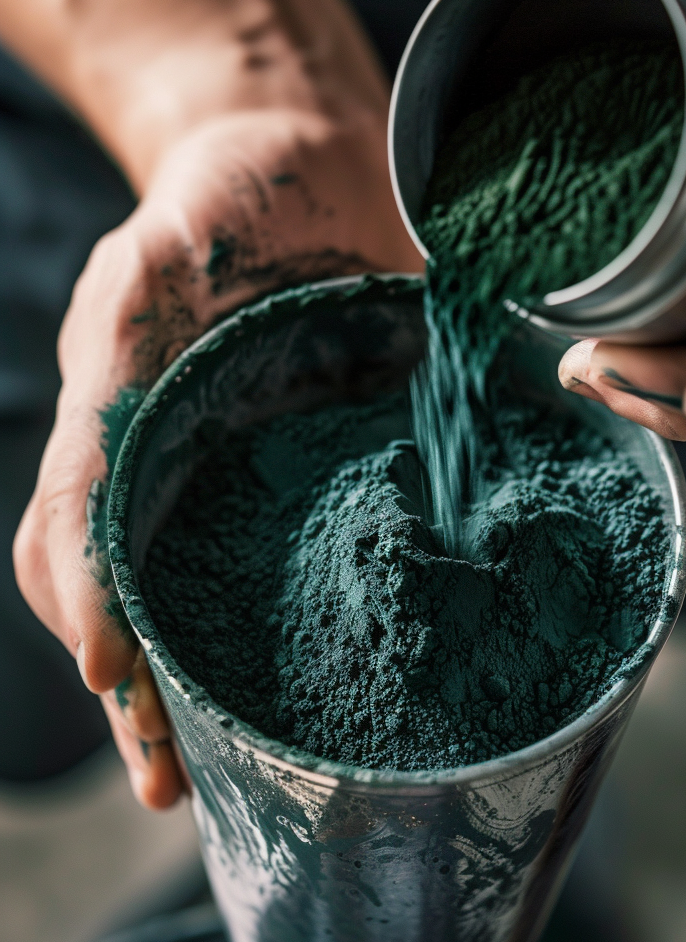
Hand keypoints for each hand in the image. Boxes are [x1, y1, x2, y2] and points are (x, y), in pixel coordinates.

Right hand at [14, 106, 420, 807]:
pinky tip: (348, 677)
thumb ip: (123, 355)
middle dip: (144, 693)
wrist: (306, 158)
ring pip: (207, 598)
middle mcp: (172, 468)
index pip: (82, 540)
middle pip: (132, 595)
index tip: (123, 687)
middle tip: (172, 783)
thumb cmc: (217, 202)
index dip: (95, 614)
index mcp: (120, 428)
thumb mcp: (152, 265)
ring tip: (244, 771)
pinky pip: (312, 560)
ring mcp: (244, 476)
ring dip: (212, 686)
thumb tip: (101, 480)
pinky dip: (310, 626)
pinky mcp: (323, 471)